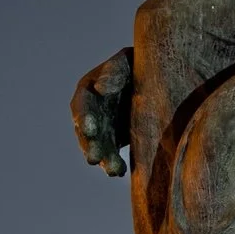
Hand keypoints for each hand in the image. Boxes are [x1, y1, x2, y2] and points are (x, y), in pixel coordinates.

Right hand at [71, 50, 133, 177]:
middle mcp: (90, 112)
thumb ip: (113, 73)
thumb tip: (101, 89)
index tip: (89, 129)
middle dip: (91, 145)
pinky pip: (112, 154)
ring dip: (104, 159)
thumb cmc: (135, 64)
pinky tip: (120, 172)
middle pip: (86, 132)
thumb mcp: (125, 62)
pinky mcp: (115, 140)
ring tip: (114, 170)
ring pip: (98, 146)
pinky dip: (115, 164)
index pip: (82, 105)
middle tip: (94, 158)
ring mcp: (101, 128)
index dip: (84, 118)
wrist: (152, 79)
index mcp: (87, 91)